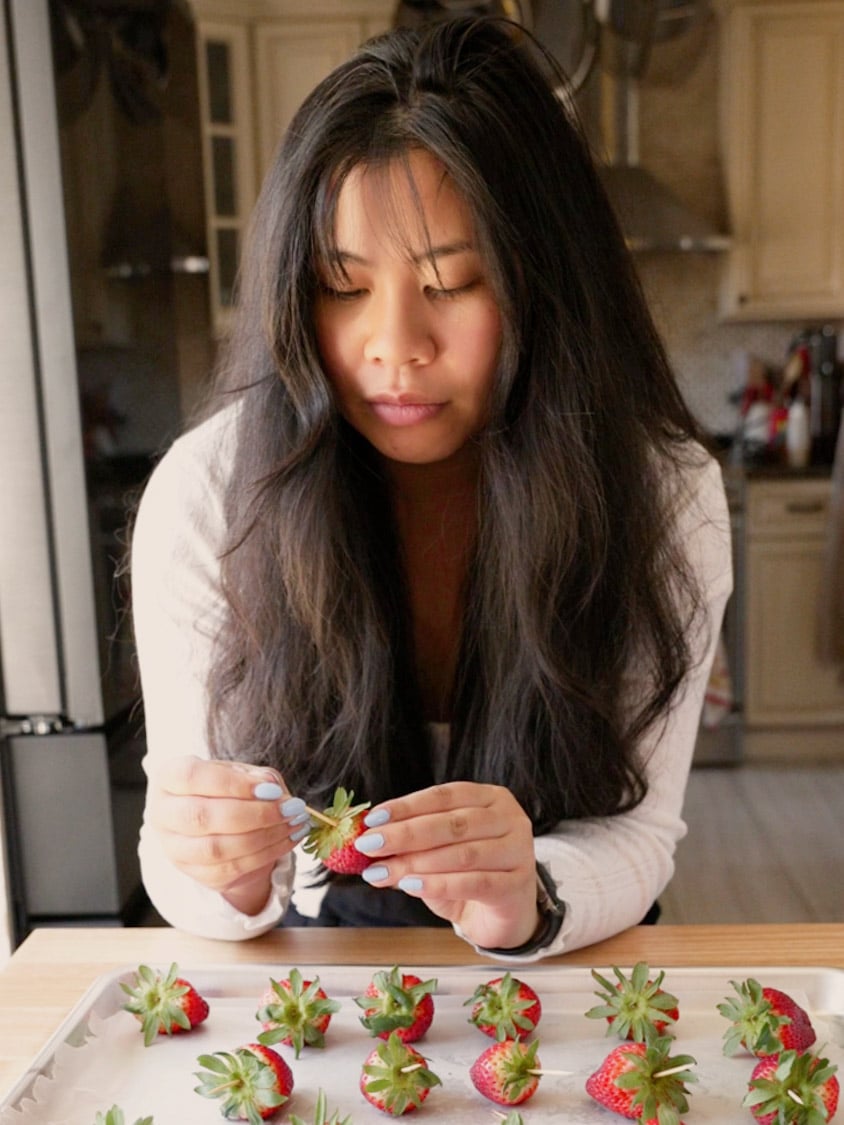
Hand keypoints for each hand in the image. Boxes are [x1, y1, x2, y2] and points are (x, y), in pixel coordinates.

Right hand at [144, 755, 308, 913]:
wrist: (218, 823)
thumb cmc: (227, 788)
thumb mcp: (241, 773)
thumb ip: (256, 776)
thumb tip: (271, 788)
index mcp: (168, 778)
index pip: (192, 777)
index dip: (232, 784)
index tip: (272, 789)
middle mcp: (163, 814)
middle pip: (201, 816)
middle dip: (254, 814)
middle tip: (292, 808)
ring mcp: (175, 848)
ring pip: (217, 848)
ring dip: (264, 836)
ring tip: (295, 823)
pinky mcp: (195, 873)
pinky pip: (231, 868)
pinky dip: (266, 854)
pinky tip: (287, 839)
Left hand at [353, 782, 539, 949]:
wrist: (505, 916)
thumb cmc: (469, 876)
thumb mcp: (438, 854)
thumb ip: (411, 845)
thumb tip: (368, 842)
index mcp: (489, 797)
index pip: (444, 796)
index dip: (406, 806)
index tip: (372, 819)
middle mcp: (509, 818)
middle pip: (452, 823)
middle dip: (405, 834)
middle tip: (370, 845)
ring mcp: (519, 850)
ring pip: (462, 853)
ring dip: (415, 862)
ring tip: (381, 872)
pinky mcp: (517, 885)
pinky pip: (474, 883)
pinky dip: (439, 884)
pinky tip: (411, 886)